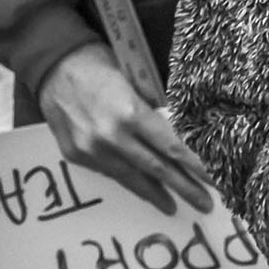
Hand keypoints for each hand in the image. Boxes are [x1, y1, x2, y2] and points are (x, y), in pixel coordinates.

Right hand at [37, 43, 212, 216]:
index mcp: (130, 114)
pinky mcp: (77, 156)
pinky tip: (144, 189)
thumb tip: (181, 129)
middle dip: (184, 188)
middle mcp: (111, 137)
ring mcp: (91, 150)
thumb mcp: (134, 77)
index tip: (216, 179)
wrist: (52, 64)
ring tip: (176, 206)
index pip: (172, 147)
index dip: (196, 166)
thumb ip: (154, 106)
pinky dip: (130, 182)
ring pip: (132, 178)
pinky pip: (110, 173)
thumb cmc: (99, 62)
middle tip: (206, 204)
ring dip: (157, 194)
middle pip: (157, 169)